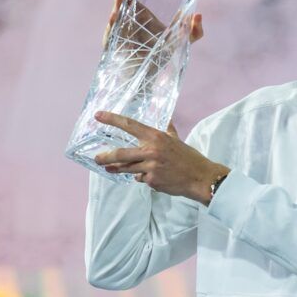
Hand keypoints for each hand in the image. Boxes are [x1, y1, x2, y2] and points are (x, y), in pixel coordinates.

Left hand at [93, 111, 228, 204]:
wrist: (200, 177)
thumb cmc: (189, 157)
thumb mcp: (177, 140)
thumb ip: (168, 130)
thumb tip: (167, 119)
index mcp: (156, 137)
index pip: (130, 125)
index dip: (112, 119)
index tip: (98, 116)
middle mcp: (151, 150)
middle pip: (121, 153)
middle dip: (106, 156)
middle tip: (97, 158)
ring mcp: (151, 167)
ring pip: (127, 168)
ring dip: (116, 169)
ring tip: (108, 168)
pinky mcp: (152, 181)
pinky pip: (140, 179)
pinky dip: (142, 178)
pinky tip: (149, 177)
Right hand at [102, 0, 204, 48]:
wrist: (150, 74)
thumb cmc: (162, 54)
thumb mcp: (182, 42)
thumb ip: (195, 31)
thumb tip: (198, 15)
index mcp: (140, 16)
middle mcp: (127, 22)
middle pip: (120, 4)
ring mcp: (119, 33)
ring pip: (114, 16)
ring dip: (116, 6)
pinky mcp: (114, 46)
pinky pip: (110, 35)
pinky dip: (111, 26)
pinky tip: (113, 18)